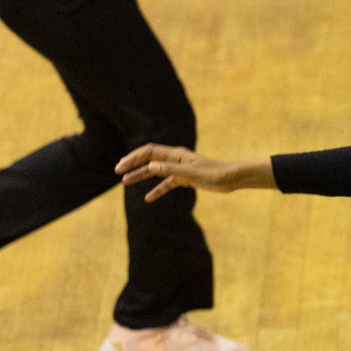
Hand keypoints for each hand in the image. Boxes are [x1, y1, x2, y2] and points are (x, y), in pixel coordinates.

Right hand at [115, 145, 272, 200]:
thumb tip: (150, 167)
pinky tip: (148, 198)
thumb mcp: (191, 173)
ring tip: (126, 183)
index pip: (149, 152)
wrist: (232, 179)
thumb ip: (171, 170)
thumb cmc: (214, 174)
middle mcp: (176, 159)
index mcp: (176, 154)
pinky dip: (158, 190)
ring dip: (142, 176)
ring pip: (156, 172)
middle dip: (133, 165)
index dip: (134, 158)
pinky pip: (168, 184)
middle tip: (118, 171)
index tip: (122, 166)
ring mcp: (180, 169)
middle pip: (150, 160)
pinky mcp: (185, 179)